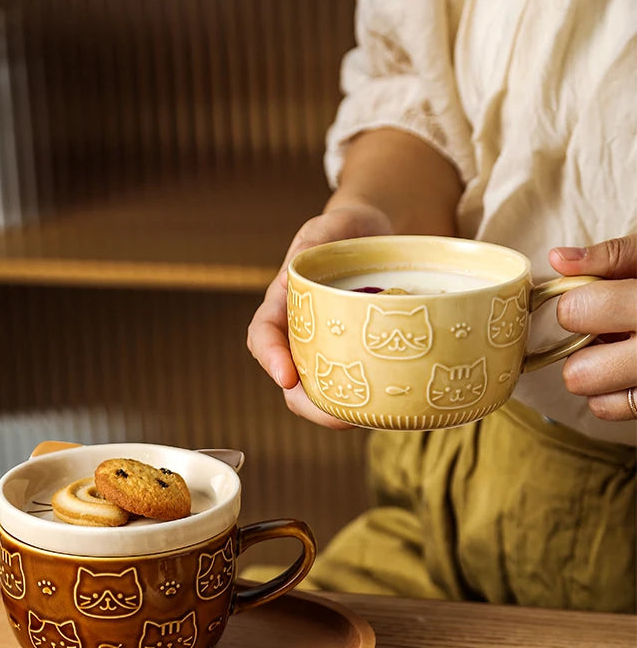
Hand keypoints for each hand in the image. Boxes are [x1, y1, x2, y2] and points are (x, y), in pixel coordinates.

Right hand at [247, 202, 393, 428]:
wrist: (378, 238)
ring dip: (335, 413)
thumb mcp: (329, 227)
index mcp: (283, 304)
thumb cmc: (347, 231)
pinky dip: (362, 403)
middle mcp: (299, 334)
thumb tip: (286, 280)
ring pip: (319, 392)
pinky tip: (385, 408)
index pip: (263, 335)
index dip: (270, 358)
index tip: (286, 377)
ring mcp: (325, 350)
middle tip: (336, 419)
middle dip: (306, 405)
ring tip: (363, 421)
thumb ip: (311, 241)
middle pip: (290, 380)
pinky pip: (350, 387)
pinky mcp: (352, 358)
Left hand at [550, 235, 636, 420]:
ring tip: (618, 347)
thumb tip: (557, 259)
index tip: (591, 297)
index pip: (577, 312)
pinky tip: (624, 369)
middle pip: (579, 371)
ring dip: (593, 371)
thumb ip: (611, 257)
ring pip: (592, 395)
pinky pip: (607, 408)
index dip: (575, 301)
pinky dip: (608, 392)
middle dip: (580, 347)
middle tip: (604, 329)